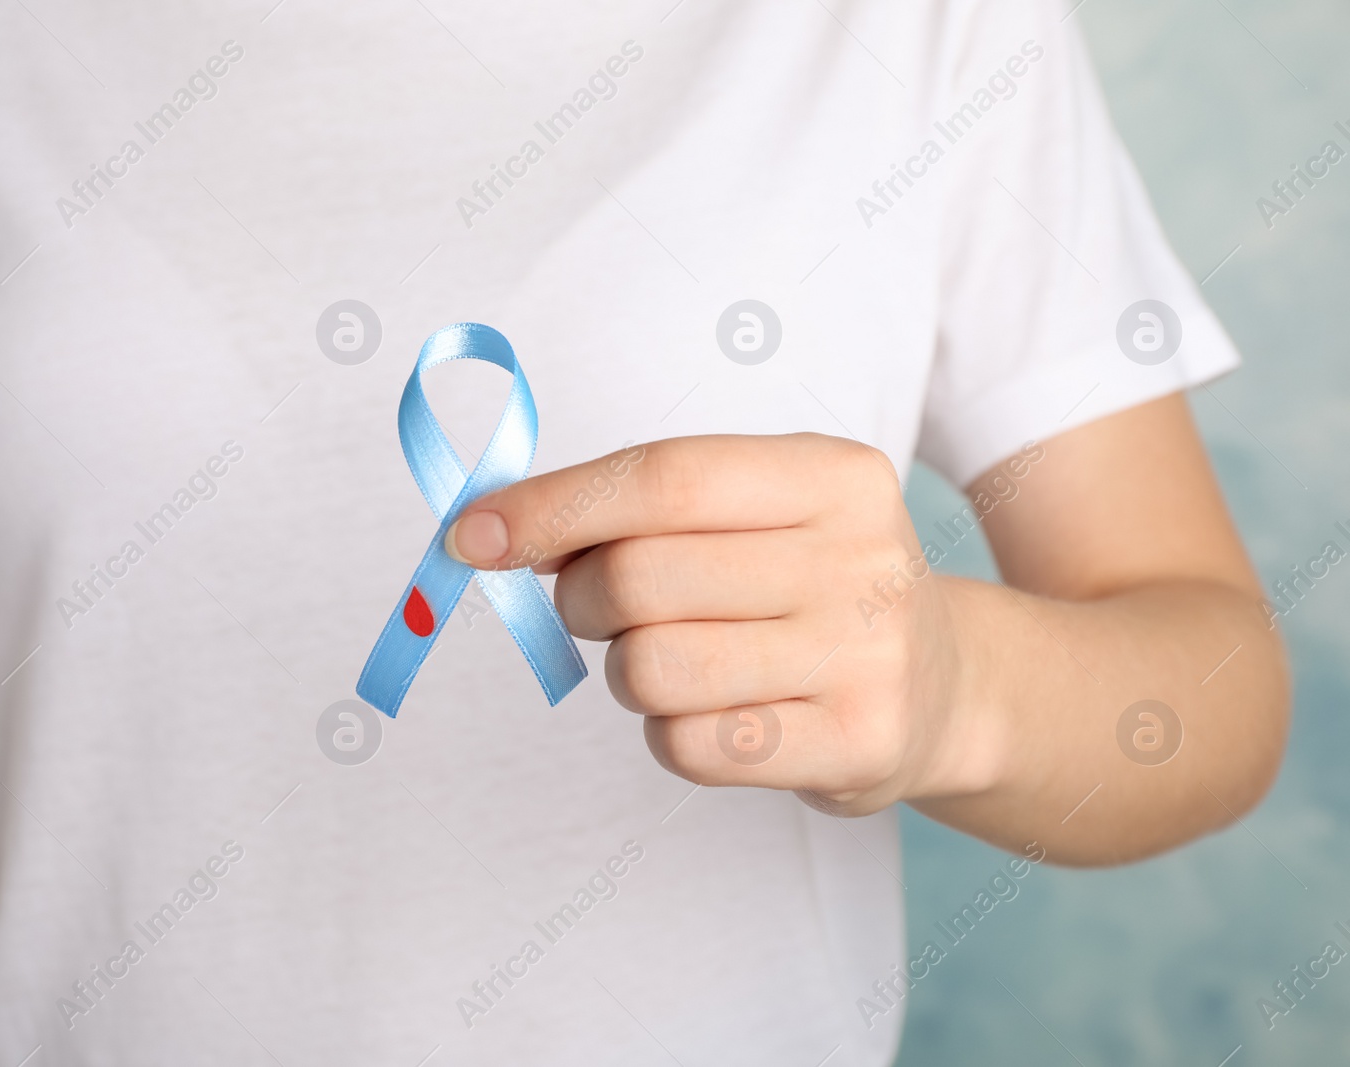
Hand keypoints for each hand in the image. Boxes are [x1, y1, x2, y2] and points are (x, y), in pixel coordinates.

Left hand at [443, 434, 998, 815]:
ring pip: (652, 668)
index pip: (662, 479)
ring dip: (627, 671)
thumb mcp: (760, 510)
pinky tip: (717, 711)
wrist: (944, 685)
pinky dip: (669, 732)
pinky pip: (689, 745)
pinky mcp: (858, 744)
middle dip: (581, 597)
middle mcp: (862, 558)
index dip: (551, 507)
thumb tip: (492, 529)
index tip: (472, 535)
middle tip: (599, 607)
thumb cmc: (810, 583)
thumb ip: (642, 504)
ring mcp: (868, 656)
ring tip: (672, 660)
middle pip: (640, 576)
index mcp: (834, 473)